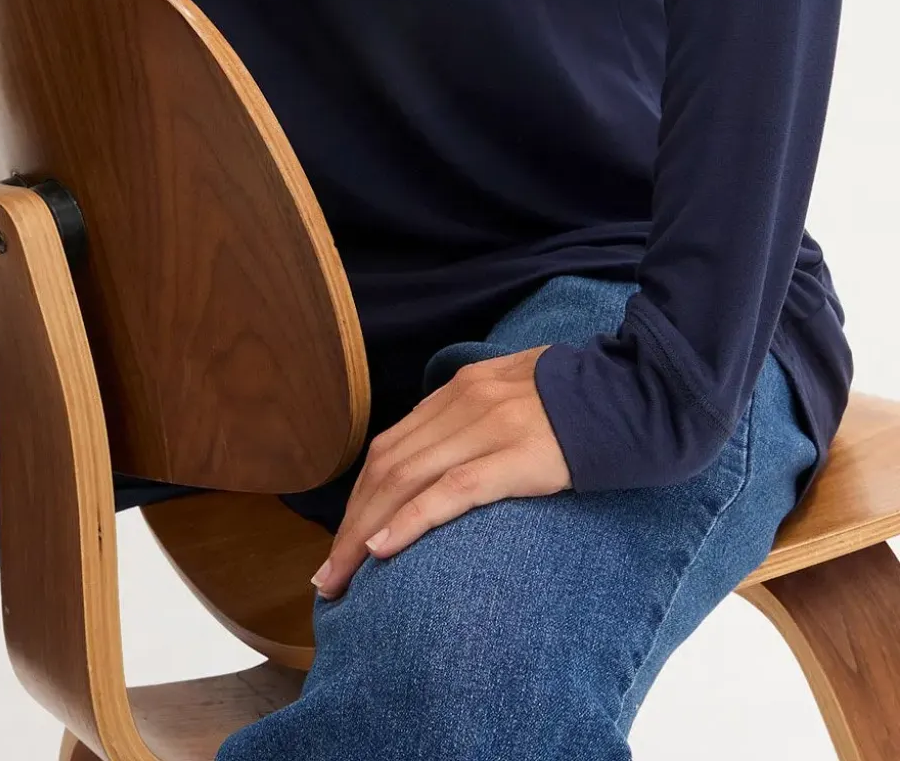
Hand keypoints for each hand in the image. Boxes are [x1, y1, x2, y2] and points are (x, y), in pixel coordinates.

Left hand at [310, 345, 570, 600]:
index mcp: (461, 389)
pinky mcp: (515, 456)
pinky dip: (409, 520)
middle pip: (387, 466)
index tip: (341, 539)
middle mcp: (464, 402)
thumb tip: (449, 455)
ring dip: (364, 532)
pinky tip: (383, 549)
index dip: (359, 496)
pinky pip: (451, 492)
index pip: (390, 446)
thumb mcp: (517, 394)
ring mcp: (488, 426)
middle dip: (349, 523)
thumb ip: (479, 415)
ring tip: (343, 579)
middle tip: (328, 575)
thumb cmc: (583, 404)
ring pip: (406, 479)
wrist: (639, 391)